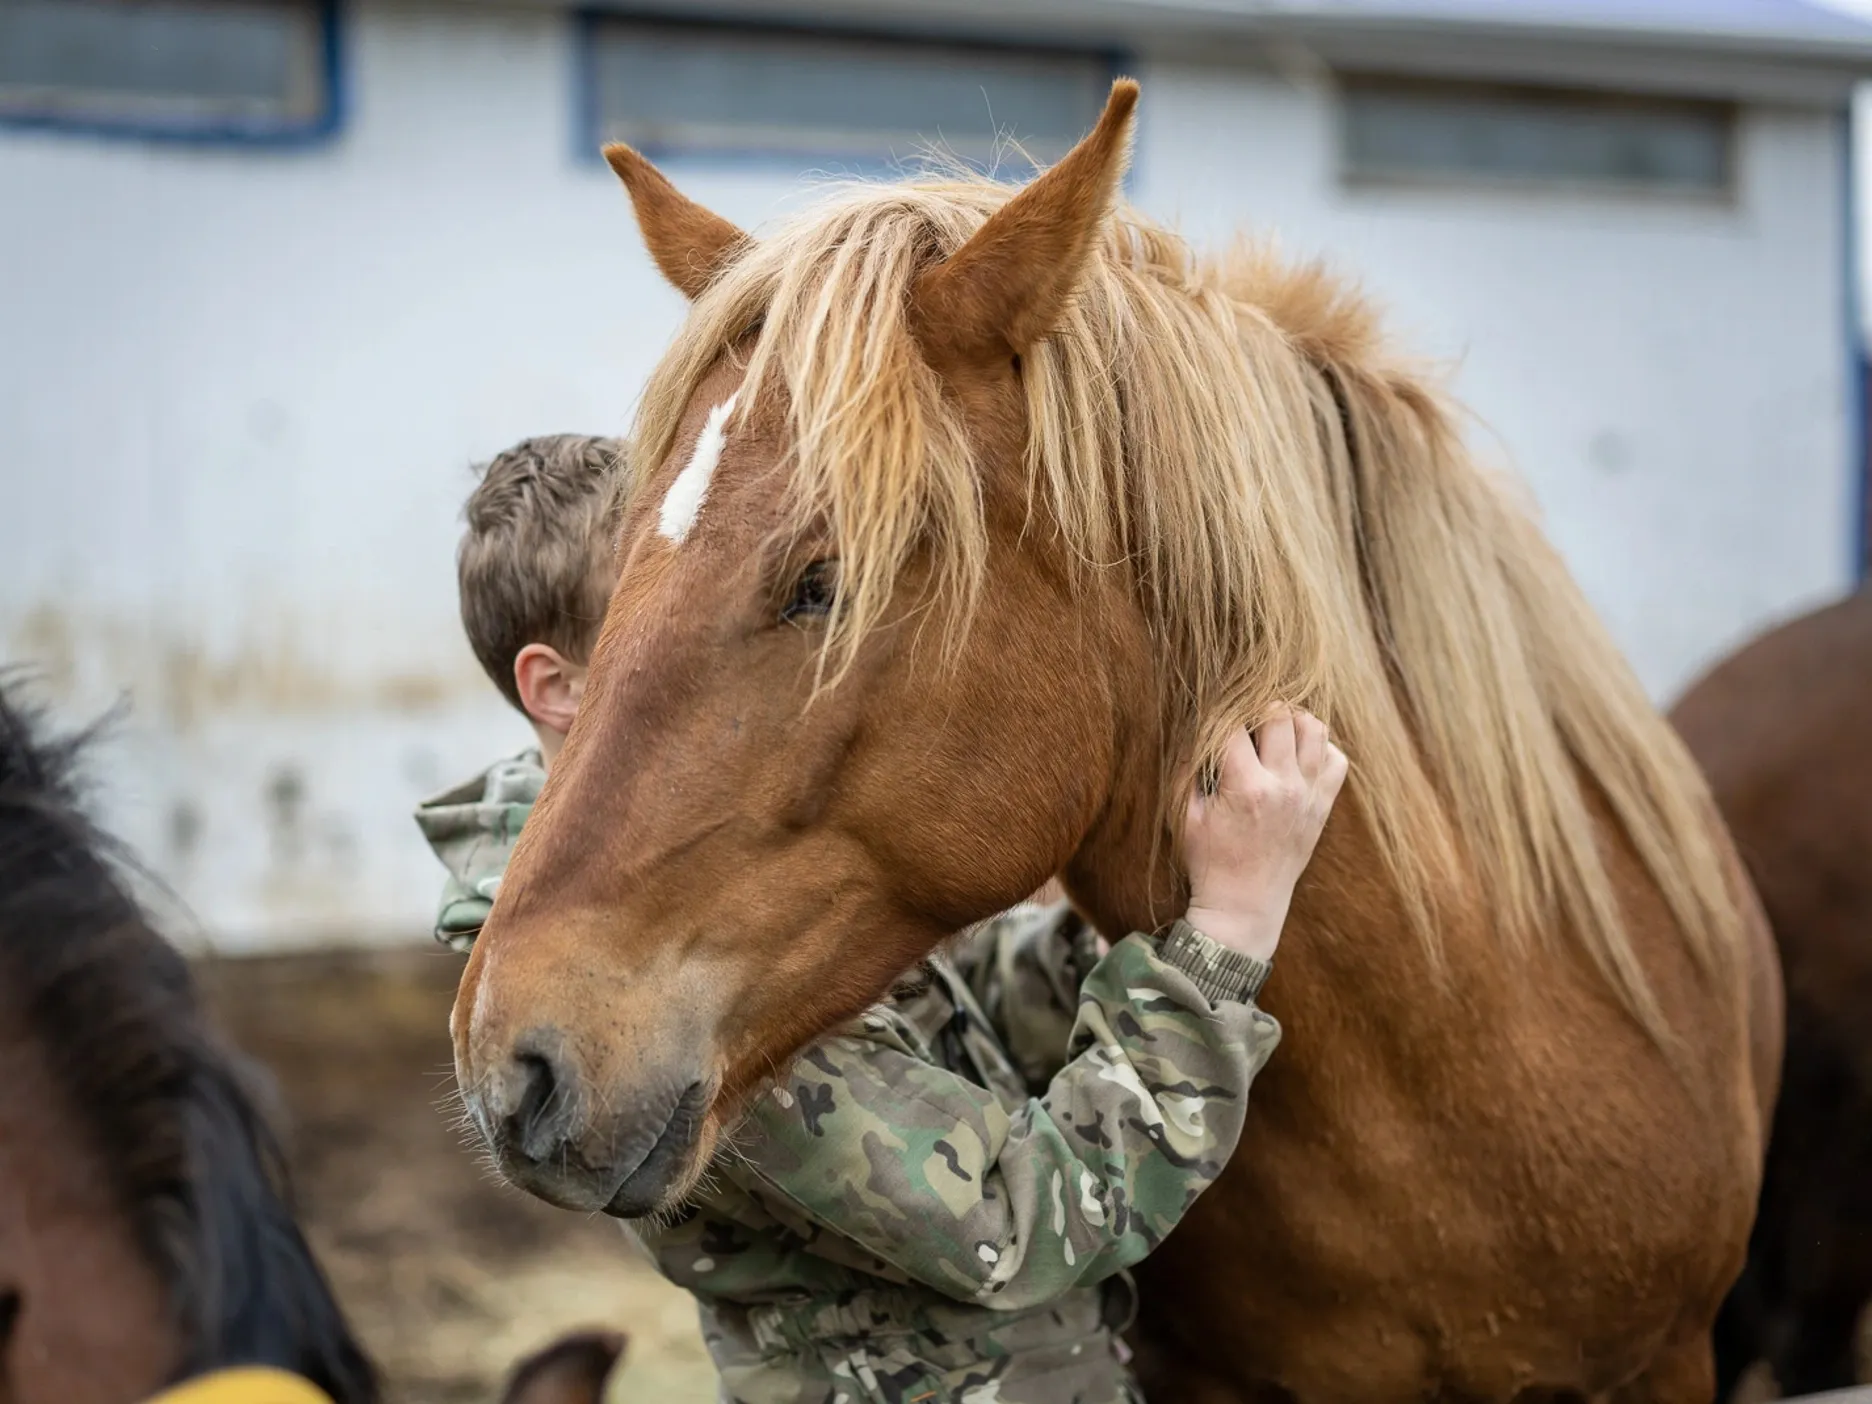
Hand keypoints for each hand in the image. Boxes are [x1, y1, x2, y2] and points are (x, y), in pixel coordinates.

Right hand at [1182, 708, 1347, 961]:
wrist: (1245, 905)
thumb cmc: (1208, 860)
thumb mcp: (1184, 814)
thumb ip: (1189, 767)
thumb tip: (1198, 727)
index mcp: (1245, 787)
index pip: (1234, 725)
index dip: (1218, 716)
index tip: (1211, 721)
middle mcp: (1283, 786)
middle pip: (1280, 714)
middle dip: (1256, 709)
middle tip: (1243, 722)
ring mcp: (1309, 795)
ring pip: (1314, 728)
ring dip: (1291, 720)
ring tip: (1272, 731)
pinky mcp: (1323, 806)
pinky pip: (1336, 759)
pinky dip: (1320, 749)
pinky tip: (1296, 756)